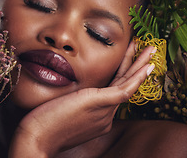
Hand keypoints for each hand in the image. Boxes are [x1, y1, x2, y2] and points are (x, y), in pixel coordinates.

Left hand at [9, 42, 155, 157]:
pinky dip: (137, 77)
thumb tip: (71, 93)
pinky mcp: (99, 104)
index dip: (123, 73)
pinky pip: (124, 89)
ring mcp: (104, 112)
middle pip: (125, 86)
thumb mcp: (62, 111)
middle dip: (138, 66)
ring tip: (150, 49)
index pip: (114, 91)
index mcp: (98, 118)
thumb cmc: (43, 124)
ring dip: (140, 65)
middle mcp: (105, 116)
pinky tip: (146, 66)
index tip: (127, 59)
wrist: (36, 138)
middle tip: (149, 50)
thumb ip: (73, 103)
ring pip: (127, 84)